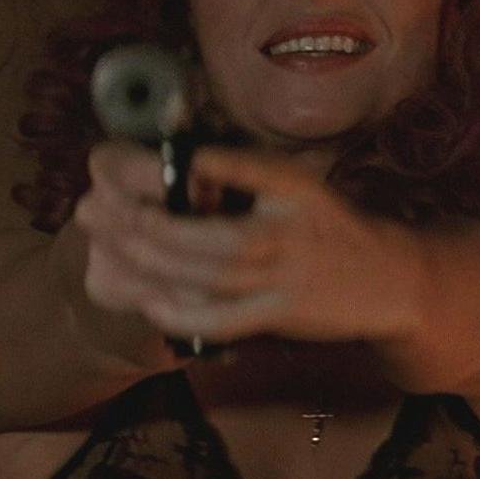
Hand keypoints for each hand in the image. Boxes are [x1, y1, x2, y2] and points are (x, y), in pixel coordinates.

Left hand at [72, 142, 425, 347]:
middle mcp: (285, 232)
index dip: (168, 165)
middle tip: (89, 207)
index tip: (112, 159)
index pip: (224, 168)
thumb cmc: (332, 225)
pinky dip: (182, 312)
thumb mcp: (296, 182)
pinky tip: (147, 300)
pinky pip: (222, 320)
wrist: (390, 278)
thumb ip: (241, 170)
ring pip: (204, 275)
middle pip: (199, 231)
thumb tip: (179, 159)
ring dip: (148, 263)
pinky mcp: (280, 317)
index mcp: (288, 188)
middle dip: (137, 221)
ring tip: (106, 246)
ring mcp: (283, 279)